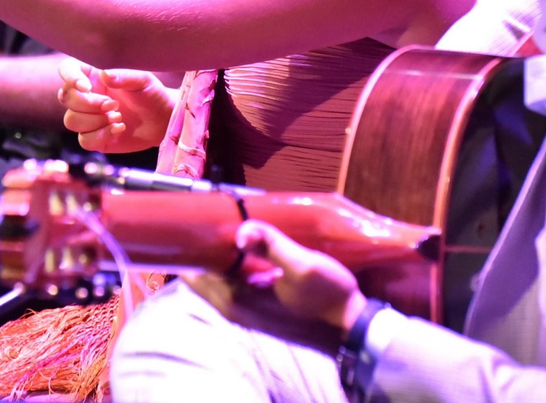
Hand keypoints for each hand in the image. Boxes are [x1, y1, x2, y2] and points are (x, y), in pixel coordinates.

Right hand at [57, 59, 176, 154]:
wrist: (161, 120)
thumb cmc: (151, 94)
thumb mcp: (142, 80)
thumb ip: (124, 76)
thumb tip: (104, 74)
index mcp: (92, 75)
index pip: (67, 69)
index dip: (70, 77)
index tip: (86, 87)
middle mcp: (86, 96)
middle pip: (66, 98)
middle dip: (88, 104)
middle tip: (113, 104)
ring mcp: (88, 118)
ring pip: (71, 120)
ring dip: (94, 121)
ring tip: (118, 117)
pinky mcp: (94, 138)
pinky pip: (84, 140)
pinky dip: (101, 136)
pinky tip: (119, 129)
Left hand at [185, 221, 367, 354]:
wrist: (353, 329)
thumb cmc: (330, 298)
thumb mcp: (304, 266)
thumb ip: (272, 245)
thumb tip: (242, 230)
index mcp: (237, 299)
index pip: (195, 272)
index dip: (192, 245)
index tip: (195, 218)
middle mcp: (235, 309)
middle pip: (200, 276)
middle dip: (201, 248)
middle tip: (209, 217)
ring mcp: (245, 312)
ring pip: (215, 281)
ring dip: (216, 257)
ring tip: (224, 227)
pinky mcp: (258, 311)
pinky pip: (230, 286)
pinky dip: (229, 267)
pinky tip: (244, 250)